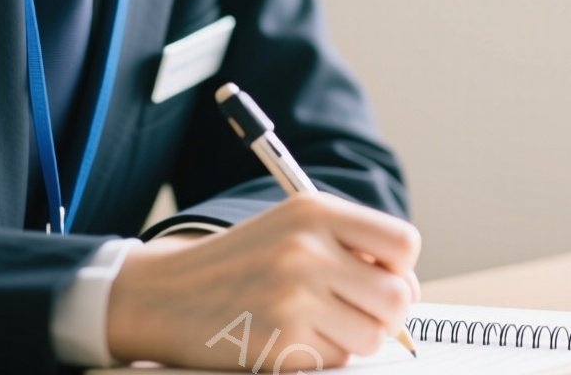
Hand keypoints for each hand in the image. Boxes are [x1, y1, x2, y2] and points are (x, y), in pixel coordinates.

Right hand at [108, 193, 420, 369]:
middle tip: (354, 312)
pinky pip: (336, 359)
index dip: (400, 270)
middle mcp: (308, 249)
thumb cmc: (238, 263)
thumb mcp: (290, 227)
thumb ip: (350, 245)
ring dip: (353, 338)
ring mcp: (294, 297)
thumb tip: (407, 291)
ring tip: (318, 324)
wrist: (164, 294)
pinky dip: (321, 355)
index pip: (404, 243)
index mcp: (315, 211)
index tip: (381, 279)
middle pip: (397, 297)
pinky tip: (289, 337)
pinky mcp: (281, 340)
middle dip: (384, 314)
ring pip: (373, 335)